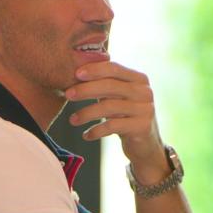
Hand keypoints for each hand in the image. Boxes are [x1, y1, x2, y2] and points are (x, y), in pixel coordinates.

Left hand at [65, 61, 169, 184]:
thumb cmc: (125, 116)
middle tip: (67, 94)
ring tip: (72, 120)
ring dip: (87, 113)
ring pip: (109, 107)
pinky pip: (113, 126)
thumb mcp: (117, 98)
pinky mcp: (141, 127)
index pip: (114, 68)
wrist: (145, 144)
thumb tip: (74, 74)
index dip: (94, 70)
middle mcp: (144, 91)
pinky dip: (96, 130)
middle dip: (86, 89)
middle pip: (110, 86)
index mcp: (138, 79)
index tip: (76, 74)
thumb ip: (104, 84)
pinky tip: (86, 135)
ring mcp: (145, 109)